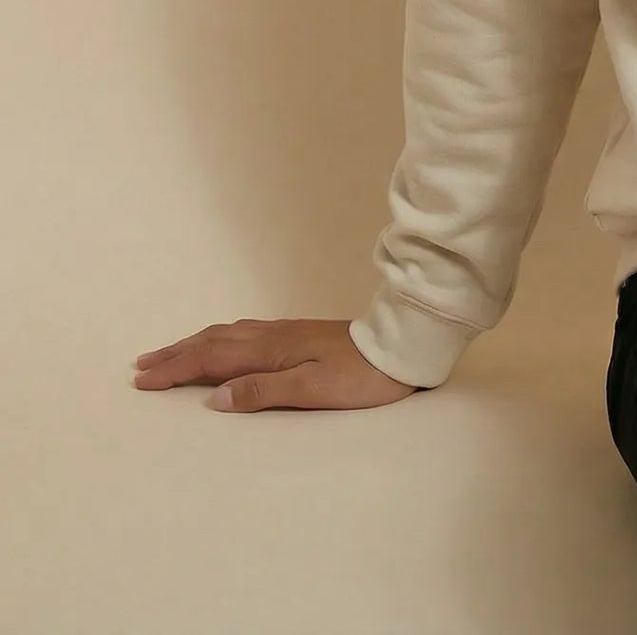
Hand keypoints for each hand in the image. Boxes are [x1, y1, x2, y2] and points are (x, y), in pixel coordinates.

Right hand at [130, 317, 420, 410]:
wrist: (400, 348)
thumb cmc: (359, 377)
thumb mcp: (312, 391)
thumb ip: (263, 393)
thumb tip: (213, 399)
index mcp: (270, 351)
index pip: (211, 359)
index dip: (176, 370)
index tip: (143, 381)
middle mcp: (273, 336)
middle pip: (214, 342)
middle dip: (177, 353)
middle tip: (143, 365)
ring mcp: (286, 333)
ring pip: (229, 334)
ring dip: (195, 344)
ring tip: (171, 354)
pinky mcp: (299, 335)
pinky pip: (245, 333)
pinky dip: (221, 339)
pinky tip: (223, 344)